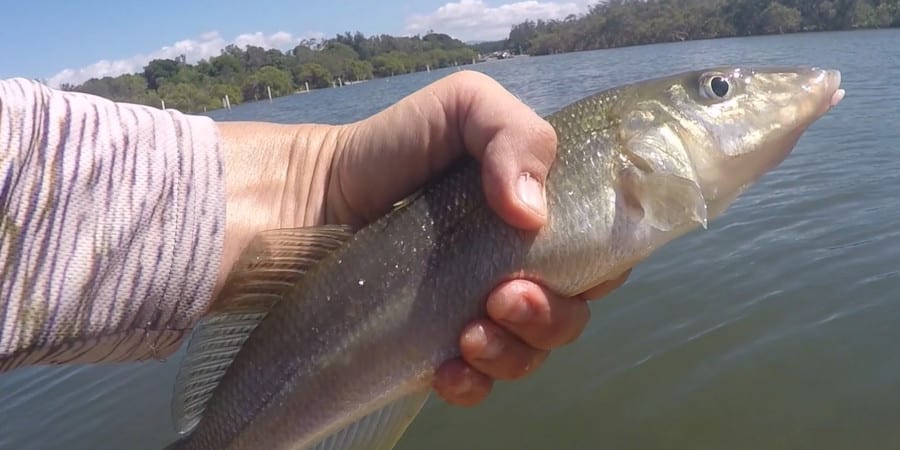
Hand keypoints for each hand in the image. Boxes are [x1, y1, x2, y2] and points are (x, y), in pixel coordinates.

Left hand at [216, 70, 630, 406]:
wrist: (311, 197)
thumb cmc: (392, 148)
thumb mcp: (463, 108)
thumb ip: (517, 135)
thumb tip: (532, 215)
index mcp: (536, 220)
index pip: (597, 256)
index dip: (599, 268)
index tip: (568, 264)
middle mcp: (512, 269)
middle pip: (571, 314)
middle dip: (550, 316)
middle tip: (503, 296)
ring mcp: (475, 312)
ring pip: (529, 355)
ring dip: (514, 353)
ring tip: (471, 333)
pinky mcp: (436, 349)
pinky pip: (476, 385)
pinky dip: (472, 384)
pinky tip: (447, 368)